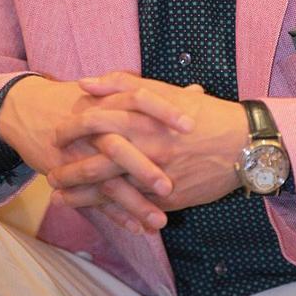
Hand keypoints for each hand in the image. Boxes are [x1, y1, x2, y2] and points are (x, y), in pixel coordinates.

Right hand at [0, 73, 194, 230]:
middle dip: (144, 169)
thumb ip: (156, 95)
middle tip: (170, 187)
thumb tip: (197, 93)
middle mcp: (92, 128)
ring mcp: (78, 154)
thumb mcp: (113, 92)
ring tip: (161, 222)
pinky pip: (93, 199)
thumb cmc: (80, 99)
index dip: (164, 111)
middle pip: (119, 147)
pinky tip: (139, 228)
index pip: (139, 99)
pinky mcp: (66, 174)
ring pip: (107, 182)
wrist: (27, 109)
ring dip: (134, 204)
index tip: (190, 125)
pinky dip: (116, 216)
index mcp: (108, 101)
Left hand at [48, 72, 246, 222]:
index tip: (56, 133)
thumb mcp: (166, 90)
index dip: (71, 129)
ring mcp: (156, 176)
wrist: (244, 145)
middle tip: (51, 173)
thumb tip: (87, 83)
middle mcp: (146, 148)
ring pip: (109, 190)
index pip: (96, 121)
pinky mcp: (167, 198)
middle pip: (95, 162)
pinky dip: (111, 212)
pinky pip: (134, 208)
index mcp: (143, 118)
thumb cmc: (205, 114)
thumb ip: (125, 84)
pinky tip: (95, 212)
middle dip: (68, 170)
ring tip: (60, 197)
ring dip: (81, 196)